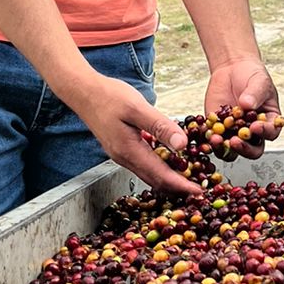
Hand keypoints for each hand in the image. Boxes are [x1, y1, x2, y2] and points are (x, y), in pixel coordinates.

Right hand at [74, 74, 202, 195]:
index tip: (200, 191)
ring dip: (170, 179)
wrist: (83, 92)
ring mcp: (121, 155)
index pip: (161, 176)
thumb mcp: (137, 107)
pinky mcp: (121, 148)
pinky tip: (171, 161)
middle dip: (178, 187)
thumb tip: (183, 144)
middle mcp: (125, 158)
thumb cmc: (109, 96)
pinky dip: (160, 168)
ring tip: (190, 178)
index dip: (182, 185)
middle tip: (200, 190)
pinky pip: (144, 164)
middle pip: (156, 180)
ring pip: (149, 174)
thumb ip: (160, 126)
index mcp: (129, 151)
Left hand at [204, 57, 283, 158]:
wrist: (231, 70)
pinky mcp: (218, 130)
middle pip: (253, 150)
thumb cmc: (251, 76)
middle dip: (244, 148)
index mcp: (268, 121)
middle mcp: (253, 132)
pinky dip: (210, 141)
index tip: (255, 126)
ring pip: (232, 151)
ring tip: (217, 139)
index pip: (271, 133)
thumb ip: (255, 93)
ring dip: (225, 149)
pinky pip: (214, 141)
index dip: (264, 132)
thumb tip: (247, 104)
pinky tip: (207, 135)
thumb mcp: (259, 81)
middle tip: (236, 140)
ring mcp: (235, 133)